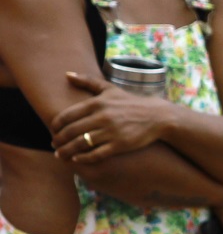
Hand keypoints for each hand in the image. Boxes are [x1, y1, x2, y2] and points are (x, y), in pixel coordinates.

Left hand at [50, 73, 173, 162]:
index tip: (53, 131)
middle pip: (70, 131)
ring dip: (65, 151)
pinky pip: (95, 154)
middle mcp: (102, 117)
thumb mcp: (110, 89)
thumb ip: (88, 81)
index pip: (66, 116)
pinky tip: (76, 159)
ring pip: (80, 144)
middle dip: (58, 140)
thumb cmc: (131, 102)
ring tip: (60, 154)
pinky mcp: (120, 145)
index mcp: (97, 103)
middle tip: (54, 144)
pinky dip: (82, 158)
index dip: (55, 126)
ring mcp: (111, 132)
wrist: (158, 116)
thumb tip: (66, 74)